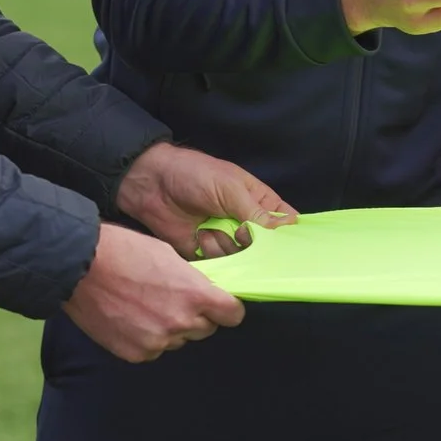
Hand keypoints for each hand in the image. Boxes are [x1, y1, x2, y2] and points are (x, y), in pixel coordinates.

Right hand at [63, 223, 245, 361]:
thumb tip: (204, 292)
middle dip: (197, 317)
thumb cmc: (124, 251)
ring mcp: (157, 341)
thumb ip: (192, 280)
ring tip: (146, 306)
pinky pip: (153, 349)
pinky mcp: (135, 354)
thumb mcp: (169, 255)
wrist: (80, 266)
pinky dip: (146, 338)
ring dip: (170, 328)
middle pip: (206, 329)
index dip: (227, 309)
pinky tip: (130, 317)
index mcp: (194, 295)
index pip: (233, 315)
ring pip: (178, 340)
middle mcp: (180, 323)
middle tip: (175, 300)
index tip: (220, 305)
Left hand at [116, 141, 296, 259]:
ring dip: (227, 245)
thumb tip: (283, 234)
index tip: (287, 247)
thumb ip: (256, 214)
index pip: (286, 224)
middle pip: (266, 249)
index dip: (289, 237)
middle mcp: (246, 224)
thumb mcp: (230, 189)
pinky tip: (199, 236)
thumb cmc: (195, 176)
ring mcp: (227, 239)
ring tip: (209, 227)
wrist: (152, 185)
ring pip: (242, 259)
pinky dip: (210, 252)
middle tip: (240, 235)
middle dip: (255, 246)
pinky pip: (220, 265)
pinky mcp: (207, 252)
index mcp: (259, 202)